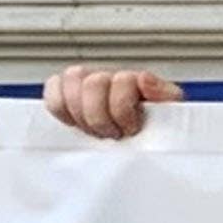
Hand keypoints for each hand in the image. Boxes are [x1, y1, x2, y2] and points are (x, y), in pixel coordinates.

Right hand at [43, 65, 181, 139]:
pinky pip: (52, 88)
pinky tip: (74, 123)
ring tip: (92, 131)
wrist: (143, 145)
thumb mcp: (170, 117)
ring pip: (71, 79)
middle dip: (101, 116)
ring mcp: (87, 83)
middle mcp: (110, 77)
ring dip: (80, 112)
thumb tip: (144, 79)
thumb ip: (164, 96)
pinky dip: (59, 106)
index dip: (123, 109)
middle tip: (111, 134)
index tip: (130, 129)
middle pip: (93, 83)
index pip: (122, 79)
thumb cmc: (154, 132)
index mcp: (137, 81)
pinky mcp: (66, 95)